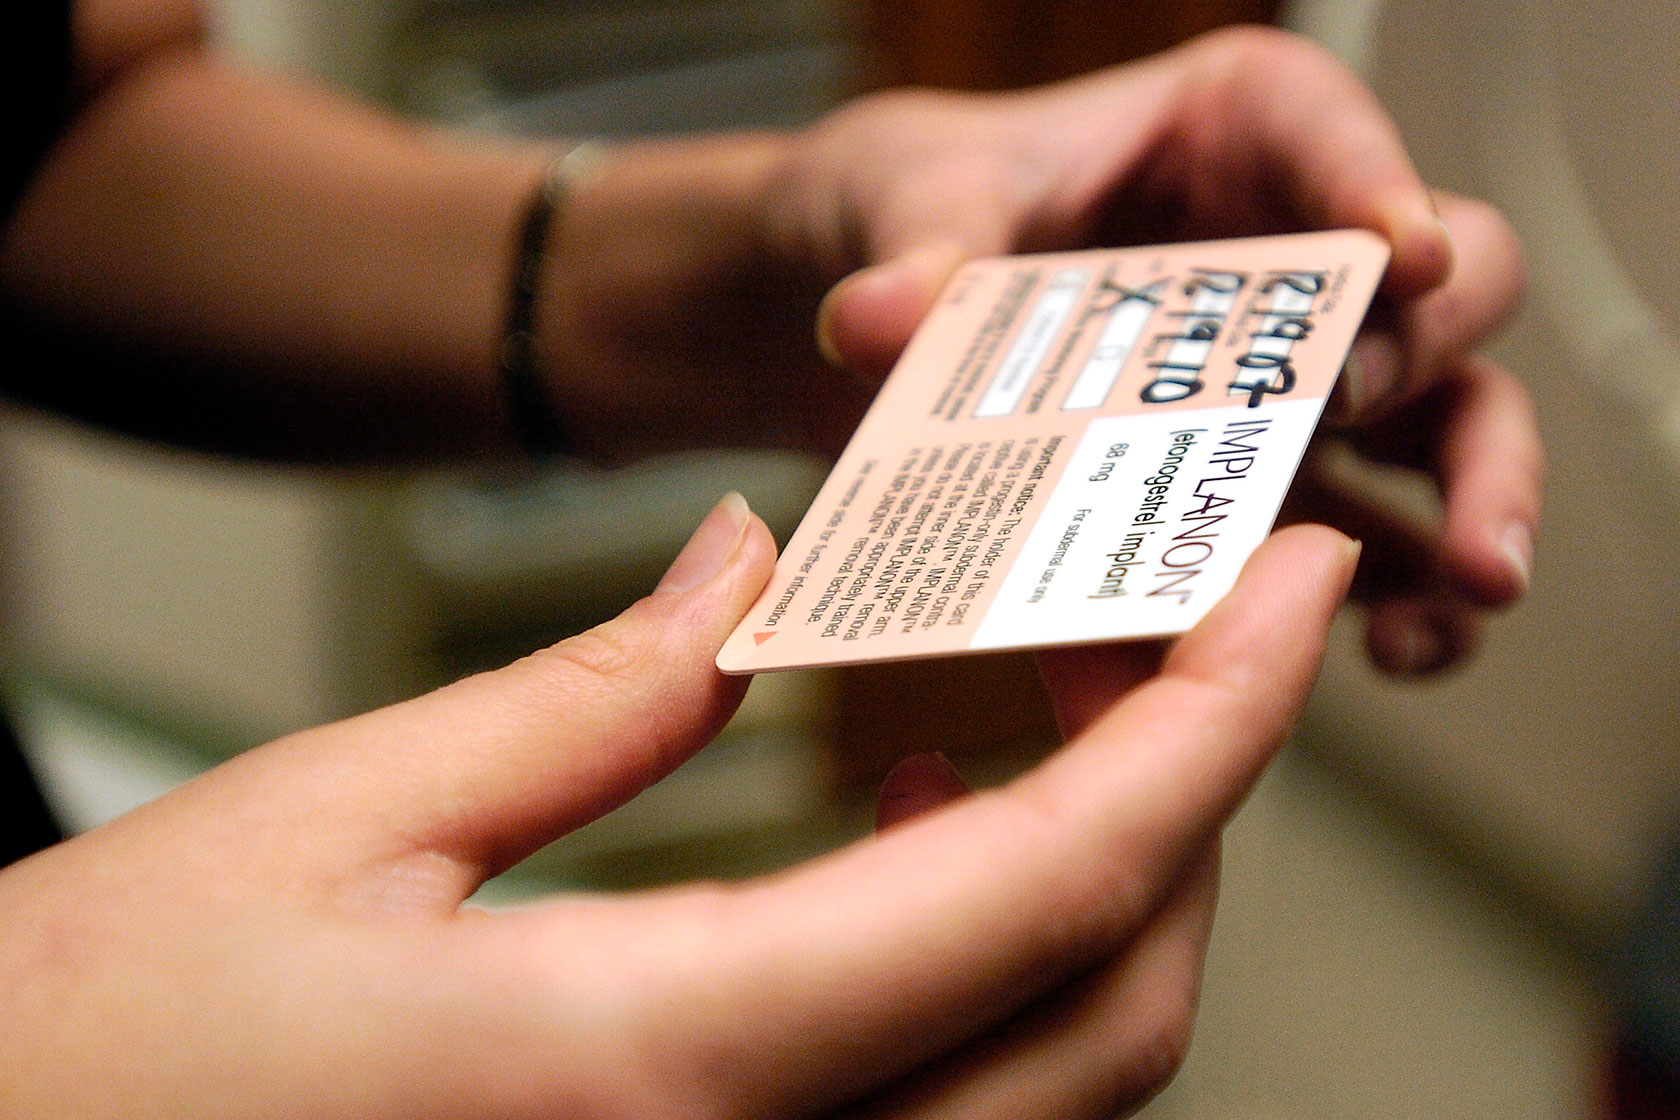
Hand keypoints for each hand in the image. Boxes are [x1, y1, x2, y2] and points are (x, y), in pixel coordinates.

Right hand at [0, 495, 1356, 1118]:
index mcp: (653, 1073)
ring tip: (1002, 723)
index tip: (1282, 590)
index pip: (1047, 892)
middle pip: (1107, 1016)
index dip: (1211, 728)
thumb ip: (579, 702)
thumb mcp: (326, 829)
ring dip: (1087, 899)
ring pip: (1049, 1095)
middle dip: (1176, 807)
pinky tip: (896, 863)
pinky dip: (985, 989)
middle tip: (1129, 632)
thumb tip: (741, 572)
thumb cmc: (88, 1056)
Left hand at [784, 26, 1540, 673]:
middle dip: (1425, 352)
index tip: (1399, 254)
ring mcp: (1298, 379)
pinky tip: (1394, 646)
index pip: (1328, 135)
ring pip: (1449, 423)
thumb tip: (879, 315)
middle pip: (1438, 286)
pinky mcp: (1269, 483)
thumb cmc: (916, 207)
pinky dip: (1396, 595)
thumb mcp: (908, 196)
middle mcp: (1293, 258)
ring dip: (1476, 501)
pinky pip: (1375, 538)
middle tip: (1353, 411)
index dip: (1379, 185)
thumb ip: (915, 248)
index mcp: (1230, 134)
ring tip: (1470, 577)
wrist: (862, 304)